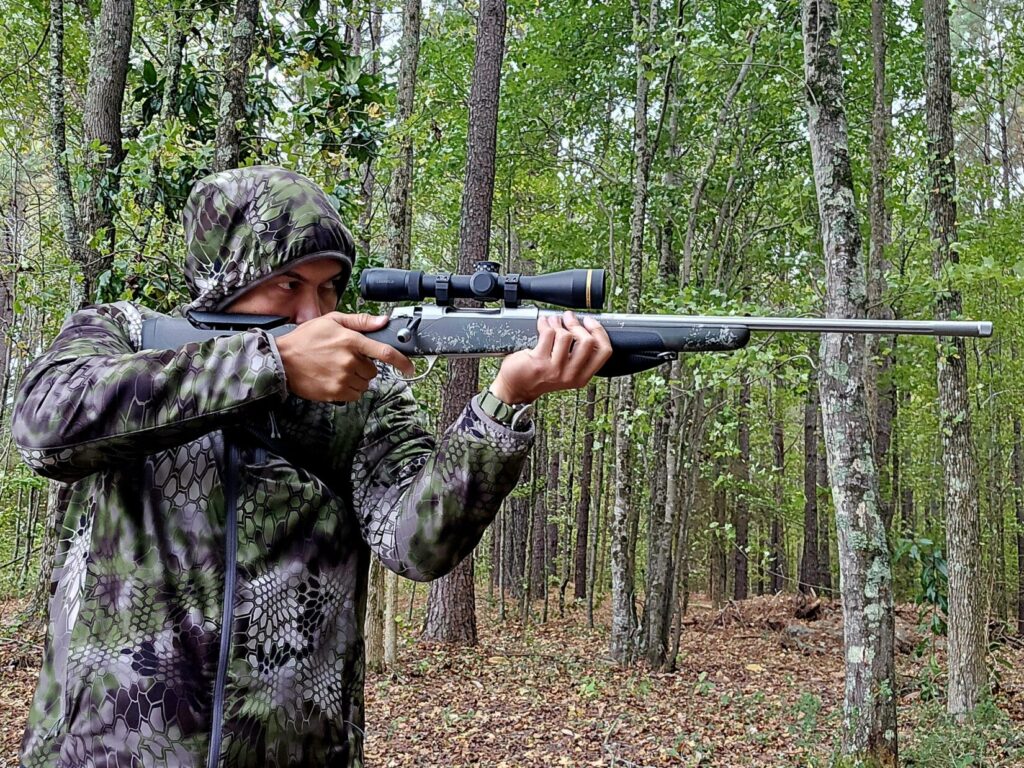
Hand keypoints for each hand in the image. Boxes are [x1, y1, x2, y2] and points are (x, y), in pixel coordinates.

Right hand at [275, 313, 414, 401]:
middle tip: (345, 358)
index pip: (385, 353)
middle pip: (373, 370)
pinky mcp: (335, 392)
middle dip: (364, 365)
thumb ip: (360, 321)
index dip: (402, 362)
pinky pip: (354, 394)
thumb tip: (382, 321)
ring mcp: (342, 378)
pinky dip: (348, 389)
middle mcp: (349, 361)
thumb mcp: (332, 321)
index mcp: (351, 341)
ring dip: (357, 378)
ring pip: (365, 384)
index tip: (410, 368)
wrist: (281, 360)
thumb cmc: (305, 339)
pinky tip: (334, 379)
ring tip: (337, 368)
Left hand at [490, 312, 612, 403]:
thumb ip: (578, 355)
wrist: (517, 388)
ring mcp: (555, 369)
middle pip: (588, 342)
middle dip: (577, 324)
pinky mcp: (539, 361)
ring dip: (558, 322)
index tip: (590, 322)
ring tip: (553, 321)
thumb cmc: (540, 376)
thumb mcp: (567, 371)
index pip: (604, 351)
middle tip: (569, 318)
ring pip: (566, 335)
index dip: (599, 332)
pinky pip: (548, 333)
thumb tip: (584, 326)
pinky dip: (545, 324)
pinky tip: (543, 324)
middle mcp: (570, 375)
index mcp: (582, 377)